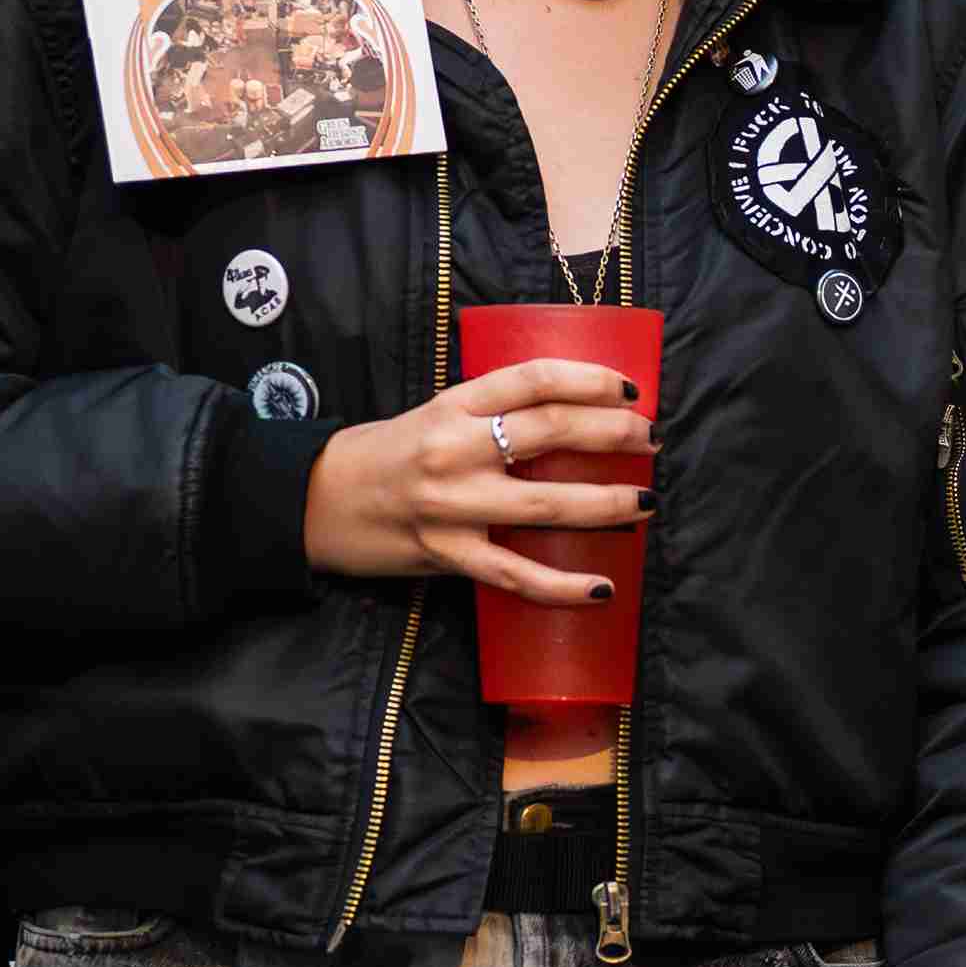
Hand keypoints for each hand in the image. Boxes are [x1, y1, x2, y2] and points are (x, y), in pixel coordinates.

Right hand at [296, 357, 650, 602]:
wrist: (315, 501)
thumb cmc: (386, 454)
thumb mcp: (435, 415)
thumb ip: (491, 413)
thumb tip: (571, 414)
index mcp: (455, 405)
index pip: (534, 379)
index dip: (590, 378)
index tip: (630, 388)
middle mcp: (455, 448)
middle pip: (550, 431)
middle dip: (613, 434)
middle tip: (650, 440)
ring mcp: (451, 505)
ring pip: (545, 503)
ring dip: (606, 503)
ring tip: (645, 501)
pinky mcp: (446, 555)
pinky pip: (516, 574)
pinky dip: (563, 585)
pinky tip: (603, 587)